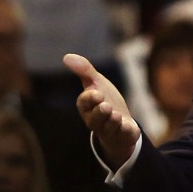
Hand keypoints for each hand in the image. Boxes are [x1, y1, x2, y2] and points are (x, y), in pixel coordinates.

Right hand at [65, 53, 140, 169]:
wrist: (122, 120)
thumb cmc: (106, 100)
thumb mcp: (97, 83)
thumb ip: (84, 71)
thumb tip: (66, 56)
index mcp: (87, 107)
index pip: (84, 103)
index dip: (90, 99)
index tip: (97, 93)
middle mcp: (95, 120)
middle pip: (94, 119)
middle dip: (100, 113)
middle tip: (106, 106)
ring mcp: (109, 130)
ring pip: (107, 128)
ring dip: (112, 121)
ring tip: (116, 115)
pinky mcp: (122, 135)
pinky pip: (121, 135)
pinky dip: (123, 130)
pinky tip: (126, 126)